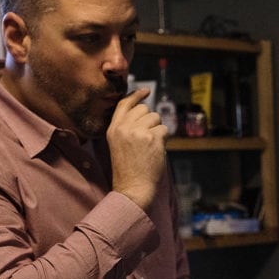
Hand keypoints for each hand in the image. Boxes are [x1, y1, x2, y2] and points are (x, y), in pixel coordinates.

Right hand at [107, 87, 167, 208]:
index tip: (146, 90)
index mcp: (113, 129)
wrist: (132, 188)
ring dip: (158, 131)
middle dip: (150, 121)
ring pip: (156, 118)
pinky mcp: (152, 138)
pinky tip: (156, 152)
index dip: (136, 95)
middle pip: (144, 109)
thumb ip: (128, 128)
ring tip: (150, 147)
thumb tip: (146, 113)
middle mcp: (124, 127)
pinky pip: (164, 130)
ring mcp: (138, 131)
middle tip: (148, 138)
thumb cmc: (128, 170)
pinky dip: (164, 140)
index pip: (125, 104)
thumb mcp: (119, 145)